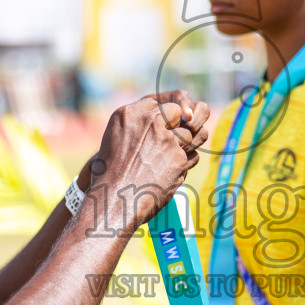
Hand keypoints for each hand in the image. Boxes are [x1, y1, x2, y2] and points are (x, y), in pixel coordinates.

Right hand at [90, 94, 209, 233]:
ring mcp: (165, 138)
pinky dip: (186, 165)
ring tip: (175, 157)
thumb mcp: (116, 140)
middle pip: (179, 112)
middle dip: (181, 125)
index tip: (165, 128)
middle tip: (176, 139)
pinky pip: (193, 156)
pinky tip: (172, 174)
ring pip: (191, 133)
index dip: (166, 117)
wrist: (114, 200)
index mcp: (128, 114)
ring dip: (188, 144)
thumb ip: (139, 127)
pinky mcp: (178, 157)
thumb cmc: (112, 174)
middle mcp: (148, 121)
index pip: (159, 104)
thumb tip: (170, 120)